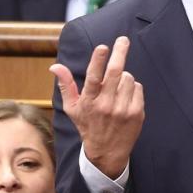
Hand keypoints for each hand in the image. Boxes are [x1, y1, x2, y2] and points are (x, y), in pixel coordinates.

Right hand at [50, 36, 143, 178]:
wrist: (107, 152)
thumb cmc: (88, 126)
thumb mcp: (72, 108)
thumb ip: (66, 85)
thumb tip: (55, 66)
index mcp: (89, 102)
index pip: (93, 77)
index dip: (98, 60)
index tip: (103, 47)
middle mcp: (106, 106)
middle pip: (115, 72)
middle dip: (120, 52)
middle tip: (123, 40)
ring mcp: (123, 110)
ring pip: (128, 78)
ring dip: (123, 76)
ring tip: (116, 86)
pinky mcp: (137, 113)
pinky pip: (138, 88)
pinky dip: (132, 87)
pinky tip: (125, 96)